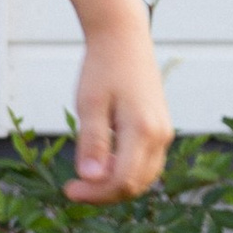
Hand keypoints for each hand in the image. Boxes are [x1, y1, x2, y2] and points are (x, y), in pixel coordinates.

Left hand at [66, 15, 170, 204]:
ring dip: (115, 185)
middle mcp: (160, 136)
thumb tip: (89, 178)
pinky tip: (102, 165)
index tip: (68, 190)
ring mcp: (164, 133)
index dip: (95, 193)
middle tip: (73, 189)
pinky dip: (126, 172)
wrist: (124, 39)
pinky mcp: (161, 130)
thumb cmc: (102, 68)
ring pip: (144, 178)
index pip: (122, 180)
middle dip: (103, 193)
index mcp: (143, 130)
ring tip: (85, 179)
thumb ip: (92, 142)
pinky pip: (146, 164)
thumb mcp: (89, 104)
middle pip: (135, 185)